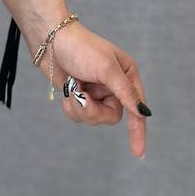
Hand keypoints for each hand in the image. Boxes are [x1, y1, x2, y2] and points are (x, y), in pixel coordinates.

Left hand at [40, 21, 149, 158]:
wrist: (51, 42)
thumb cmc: (82, 49)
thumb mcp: (107, 70)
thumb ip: (125, 92)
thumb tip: (142, 112)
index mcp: (128, 76)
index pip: (136, 109)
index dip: (138, 131)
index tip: (138, 153)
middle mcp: (115, 87)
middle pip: (111, 117)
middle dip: (93, 110)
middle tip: (82, 97)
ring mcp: (97, 93)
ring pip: (93, 118)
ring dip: (79, 107)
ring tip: (73, 88)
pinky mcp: (81, 97)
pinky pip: (79, 115)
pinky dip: (71, 106)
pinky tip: (67, 90)